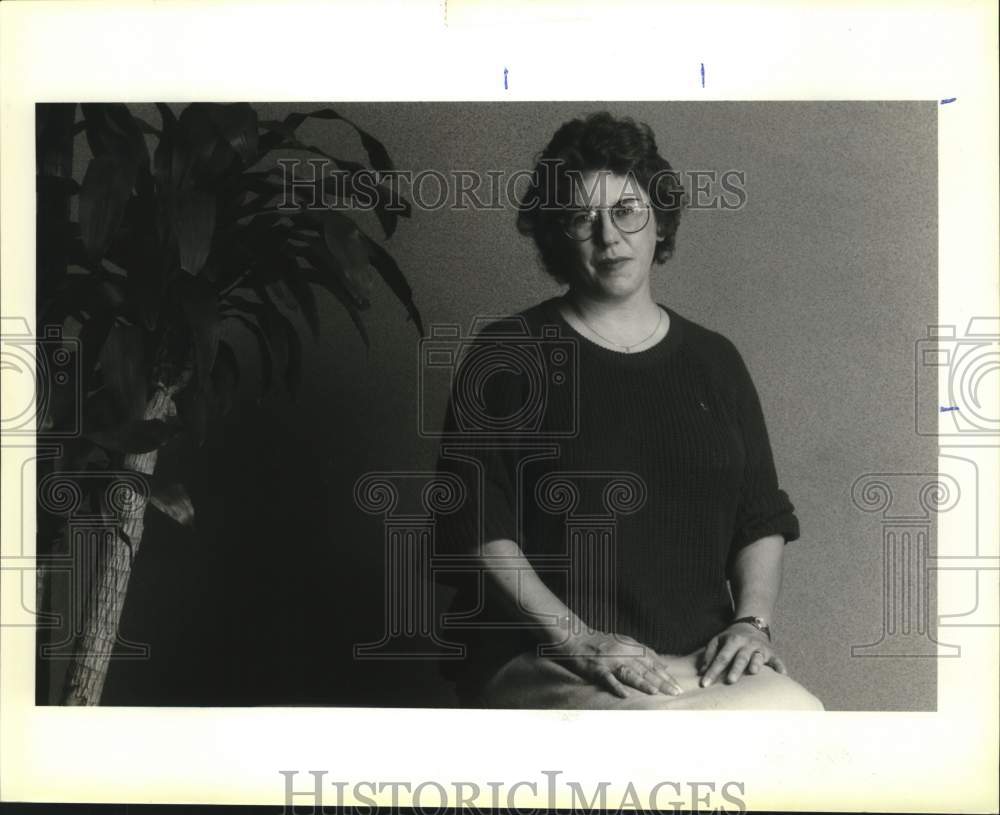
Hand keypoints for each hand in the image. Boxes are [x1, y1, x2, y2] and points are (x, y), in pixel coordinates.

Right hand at [546, 628, 683, 697]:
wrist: (576, 638)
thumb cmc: (602, 641)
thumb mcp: (625, 642)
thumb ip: (644, 652)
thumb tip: (664, 665)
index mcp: (630, 647)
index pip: (652, 662)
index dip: (665, 674)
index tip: (677, 685)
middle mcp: (622, 653)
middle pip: (645, 669)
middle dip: (662, 681)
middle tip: (676, 692)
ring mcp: (610, 662)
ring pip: (629, 674)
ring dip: (643, 683)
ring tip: (656, 692)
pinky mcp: (597, 670)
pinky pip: (608, 679)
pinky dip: (616, 687)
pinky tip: (625, 695)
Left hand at [698, 623, 786, 686]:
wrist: (752, 626)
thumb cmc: (731, 639)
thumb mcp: (717, 641)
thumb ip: (709, 655)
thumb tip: (701, 672)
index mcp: (732, 641)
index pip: (721, 658)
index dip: (712, 671)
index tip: (704, 684)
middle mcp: (747, 645)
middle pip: (740, 658)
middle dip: (735, 669)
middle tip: (729, 680)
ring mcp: (760, 649)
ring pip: (758, 657)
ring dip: (756, 664)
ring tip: (753, 672)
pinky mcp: (772, 654)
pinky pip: (777, 661)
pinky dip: (780, 667)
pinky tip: (782, 675)